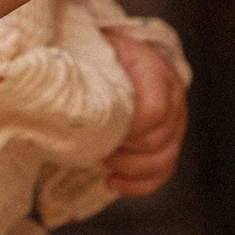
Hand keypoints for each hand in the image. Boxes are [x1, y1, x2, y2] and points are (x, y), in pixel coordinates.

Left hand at [101, 33, 189, 197]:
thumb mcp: (99, 50)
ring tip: (105, 163)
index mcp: (156, 72)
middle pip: (158, 140)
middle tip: (97, 147)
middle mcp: (174, 99)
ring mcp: (177, 124)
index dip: (130, 130)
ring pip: (164, 160)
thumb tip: (57, 90)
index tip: (103, 131)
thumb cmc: (108, 54)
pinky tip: (114, 182)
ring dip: (131, 169)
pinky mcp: (171, 143)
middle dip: (125, 150)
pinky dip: (140, 184)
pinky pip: (164, 172)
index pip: (155, 111)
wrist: (127, 56)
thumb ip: (88, 67)